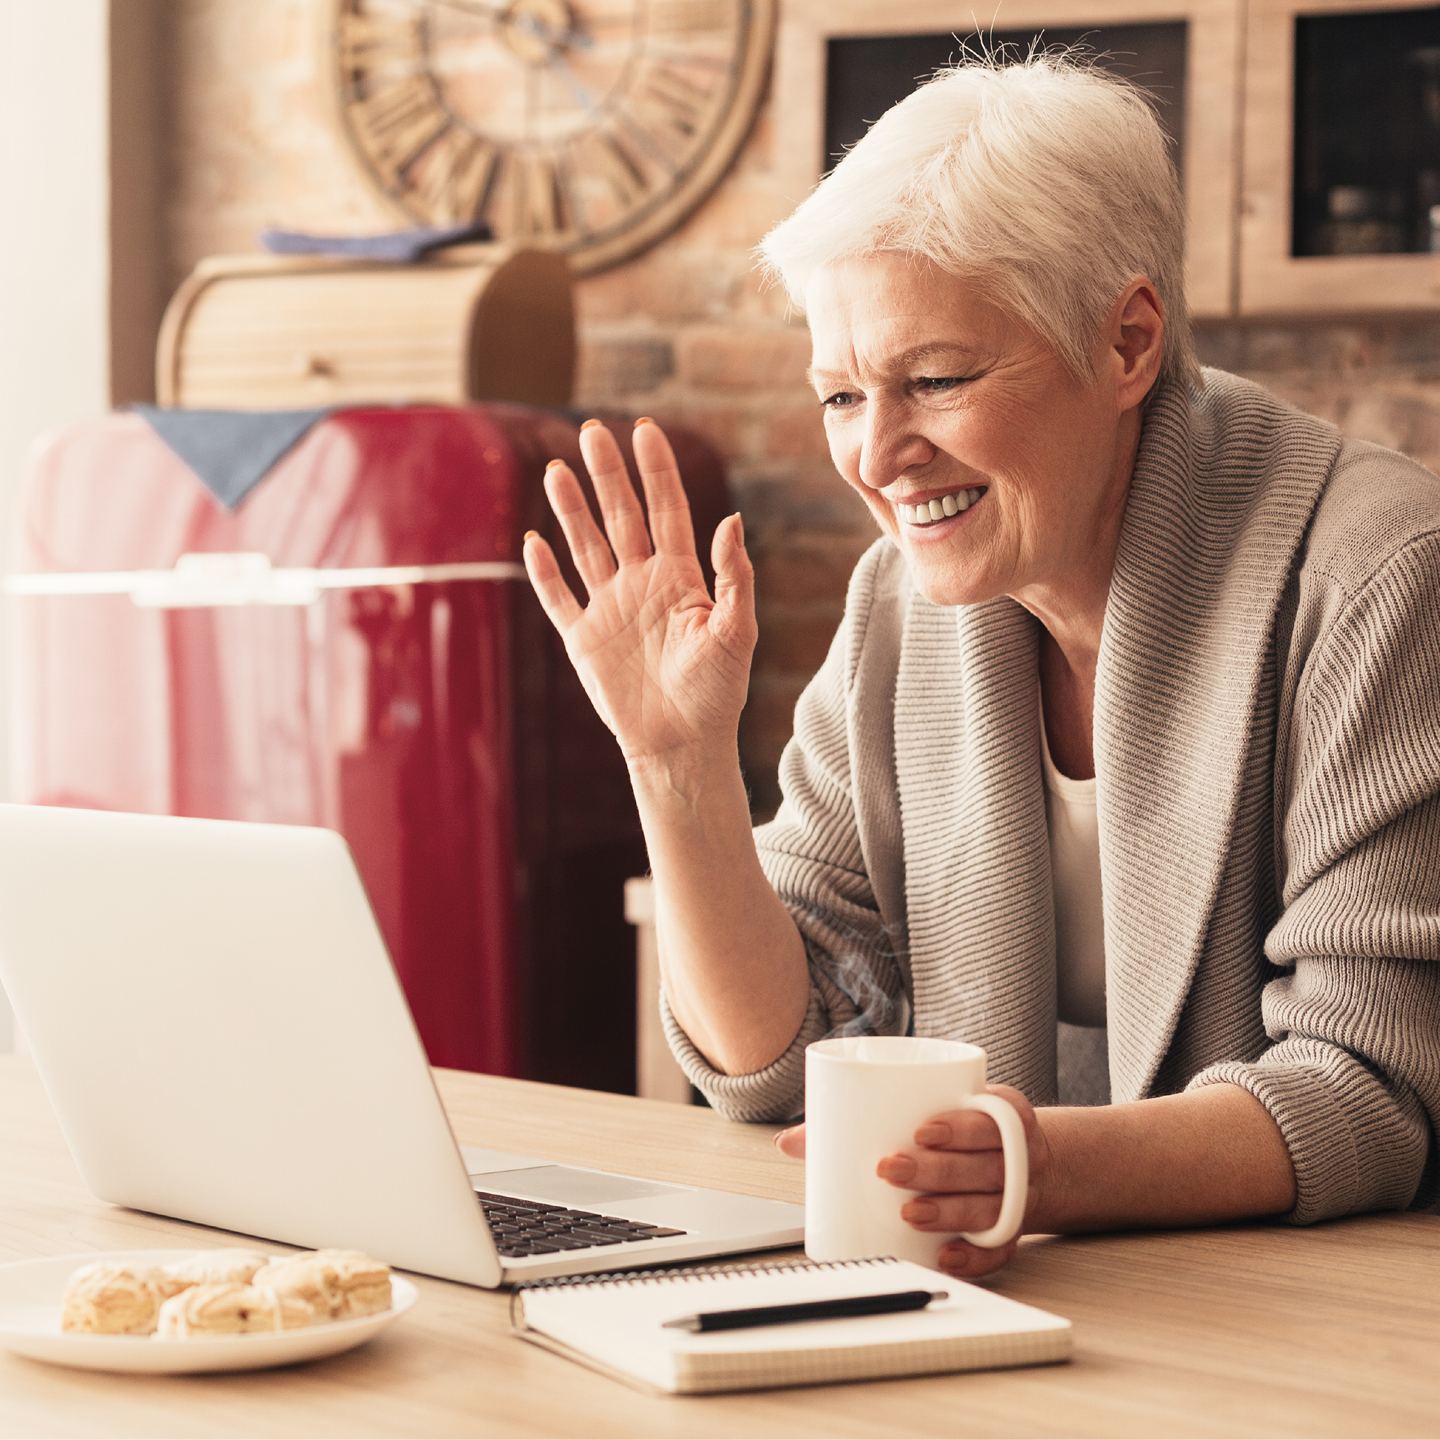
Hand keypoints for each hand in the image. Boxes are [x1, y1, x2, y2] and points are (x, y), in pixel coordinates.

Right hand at [523, 419, 756, 766]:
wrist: (683, 744)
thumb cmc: (718, 692)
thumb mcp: (737, 632)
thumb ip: (734, 577)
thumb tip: (730, 520)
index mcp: (680, 577)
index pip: (666, 510)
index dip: (656, 471)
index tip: (645, 431)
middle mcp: (642, 584)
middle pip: (620, 517)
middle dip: (607, 474)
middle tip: (592, 431)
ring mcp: (609, 609)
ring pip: (585, 546)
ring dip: (571, 510)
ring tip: (557, 470)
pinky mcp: (583, 640)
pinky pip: (558, 599)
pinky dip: (543, 573)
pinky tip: (532, 542)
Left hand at [774, 1084, 1053, 1278]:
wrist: (1026, 1160)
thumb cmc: (963, 1131)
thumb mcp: (932, 1108)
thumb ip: (866, 1115)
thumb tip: (790, 1141)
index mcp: (1003, 1114)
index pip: (990, 1119)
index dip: (960, 1126)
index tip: (921, 1131)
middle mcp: (1019, 1157)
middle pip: (986, 1166)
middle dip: (939, 1170)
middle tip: (892, 1169)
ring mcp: (1019, 1198)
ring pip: (992, 1208)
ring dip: (950, 1212)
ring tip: (911, 1211)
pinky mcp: (1010, 1234)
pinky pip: (999, 1251)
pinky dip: (973, 1256)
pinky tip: (944, 1254)